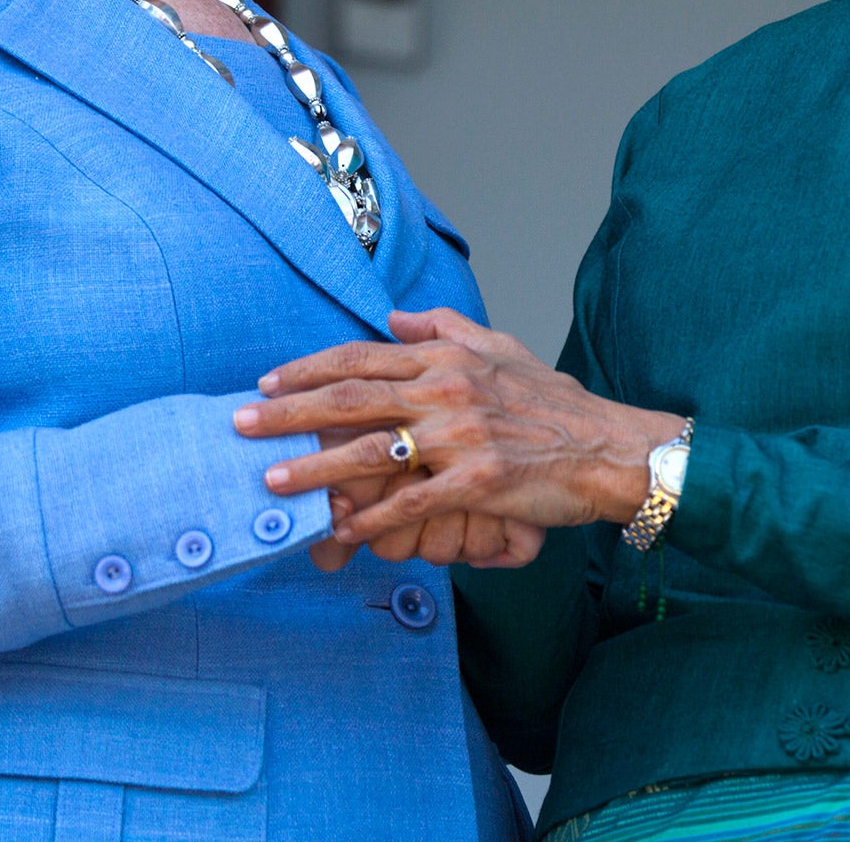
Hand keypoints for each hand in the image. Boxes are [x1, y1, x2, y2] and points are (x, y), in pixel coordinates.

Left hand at [235, 308, 684, 547]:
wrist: (608, 447)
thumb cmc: (556, 403)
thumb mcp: (500, 348)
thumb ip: (444, 328)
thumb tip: (395, 317)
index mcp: (446, 358)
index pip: (360, 358)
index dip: (308, 370)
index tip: (266, 382)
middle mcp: (446, 391)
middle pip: (349, 399)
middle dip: (288, 414)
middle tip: (241, 425)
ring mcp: (460, 437)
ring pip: (369, 451)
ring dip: (314, 470)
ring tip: (269, 481)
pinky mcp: (477, 482)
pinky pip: (410, 503)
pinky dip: (371, 519)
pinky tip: (340, 531)